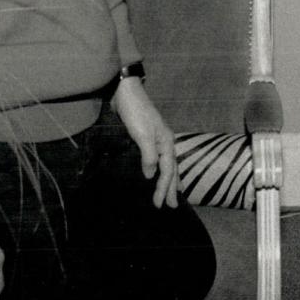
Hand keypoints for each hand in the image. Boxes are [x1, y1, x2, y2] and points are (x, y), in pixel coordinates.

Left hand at [112, 76, 179, 208]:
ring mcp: (158, 140)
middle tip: (172, 206)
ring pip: (168, 164)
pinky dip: (161, 169)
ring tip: (174, 192)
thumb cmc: (135, 113)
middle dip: (172, 188)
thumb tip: (150, 175)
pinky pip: (159, 159)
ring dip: (170, 180)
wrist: (126, 92)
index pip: (168, 171)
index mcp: (167, 142)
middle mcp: (166, 142)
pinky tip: (158, 171)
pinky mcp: (148, 138)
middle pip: (172, 169)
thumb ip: (149, 155)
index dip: (163, 189)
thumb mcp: (142, 135)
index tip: (159, 205)